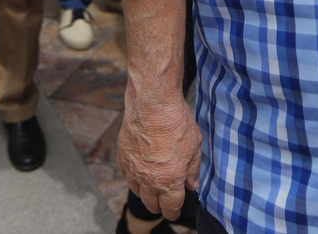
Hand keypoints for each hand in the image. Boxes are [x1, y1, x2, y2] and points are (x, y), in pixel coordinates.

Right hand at [119, 90, 201, 220]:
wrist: (152, 104)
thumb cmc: (176, 123)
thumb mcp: (194, 146)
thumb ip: (193, 168)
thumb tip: (192, 184)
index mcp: (170, 180)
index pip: (170, 206)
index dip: (173, 212)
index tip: (174, 212)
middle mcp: (149, 180)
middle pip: (152, 203)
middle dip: (159, 205)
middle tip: (164, 202)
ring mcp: (133, 169)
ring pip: (137, 191)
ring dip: (145, 193)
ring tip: (151, 190)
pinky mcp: (123, 157)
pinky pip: (126, 176)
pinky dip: (133, 178)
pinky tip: (139, 173)